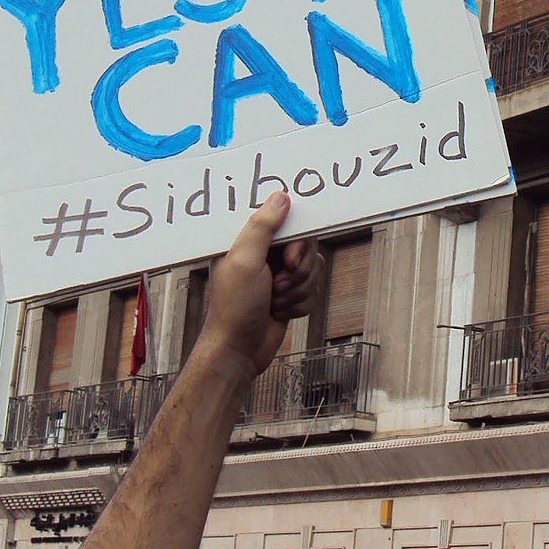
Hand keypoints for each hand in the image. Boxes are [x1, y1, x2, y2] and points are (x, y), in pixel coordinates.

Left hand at [200, 193, 324, 373]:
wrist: (239, 351)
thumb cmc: (234, 307)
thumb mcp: (244, 261)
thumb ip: (262, 227)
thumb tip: (281, 197)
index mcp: (249, 241)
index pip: (286, 222)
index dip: (295, 243)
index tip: (289, 260)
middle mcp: (265, 255)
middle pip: (306, 246)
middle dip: (298, 271)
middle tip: (279, 285)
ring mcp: (278, 275)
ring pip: (313, 269)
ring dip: (298, 290)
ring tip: (275, 302)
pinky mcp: (290, 295)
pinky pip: (314, 290)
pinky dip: (300, 305)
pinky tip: (280, 313)